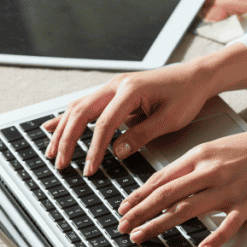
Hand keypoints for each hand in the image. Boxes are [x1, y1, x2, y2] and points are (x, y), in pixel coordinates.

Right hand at [43, 43, 246, 175]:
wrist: (195, 76)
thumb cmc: (186, 95)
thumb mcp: (169, 120)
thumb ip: (141, 135)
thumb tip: (117, 152)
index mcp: (130, 90)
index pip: (104, 124)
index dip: (94, 150)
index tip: (88, 169)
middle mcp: (116, 84)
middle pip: (81, 113)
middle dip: (67, 140)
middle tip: (61, 164)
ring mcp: (113, 86)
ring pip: (78, 107)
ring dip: (62, 130)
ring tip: (51, 152)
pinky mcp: (114, 91)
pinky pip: (85, 104)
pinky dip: (67, 117)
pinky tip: (52, 126)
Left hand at [116, 117, 246, 246]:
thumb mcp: (217, 147)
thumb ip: (192, 165)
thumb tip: (168, 182)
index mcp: (200, 156)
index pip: (162, 178)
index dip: (139, 195)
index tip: (124, 208)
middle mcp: (210, 171)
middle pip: (167, 194)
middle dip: (140, 212)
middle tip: (123, 227)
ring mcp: (229, 188)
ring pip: (187, 209)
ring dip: (161, 225)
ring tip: (143, 236)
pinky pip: (228, 224)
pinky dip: (213, 238)